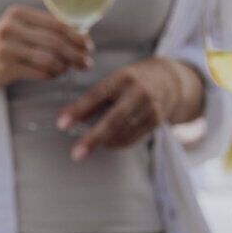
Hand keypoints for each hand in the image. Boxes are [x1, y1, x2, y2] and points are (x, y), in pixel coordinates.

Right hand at [0, 5, 92, 94]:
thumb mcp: (17, 29)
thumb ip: (42, 29)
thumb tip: (79, 35)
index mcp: (18, 13)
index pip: (56, 24)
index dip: (77, 37)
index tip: (89, 47)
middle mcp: (11, 27)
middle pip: (55, 42)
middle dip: (75, 54)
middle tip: (86, 63)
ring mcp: (6, 47)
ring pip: (48, 58)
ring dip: (64, 67)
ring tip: (68, 70)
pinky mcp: (4, 67)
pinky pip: (38, 72)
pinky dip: (50, 75)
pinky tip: (54, 75)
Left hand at [59, 58, 195, 161]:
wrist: (170, 81)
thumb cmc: (133, 81)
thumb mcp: (113, 82)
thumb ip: (92, 100)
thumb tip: (65, 117)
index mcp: (123, 78)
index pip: (96, 95)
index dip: (78, 110)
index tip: (61, 123)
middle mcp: (138, 93)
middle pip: (114, 120)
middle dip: (93, 138)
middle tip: (76, 153)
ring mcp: (150, 108)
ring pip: (123, 132)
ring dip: (103, 142)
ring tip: (87, 146)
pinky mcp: (156, 121)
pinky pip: (132, 138)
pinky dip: (116, 143)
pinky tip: (107, 143)